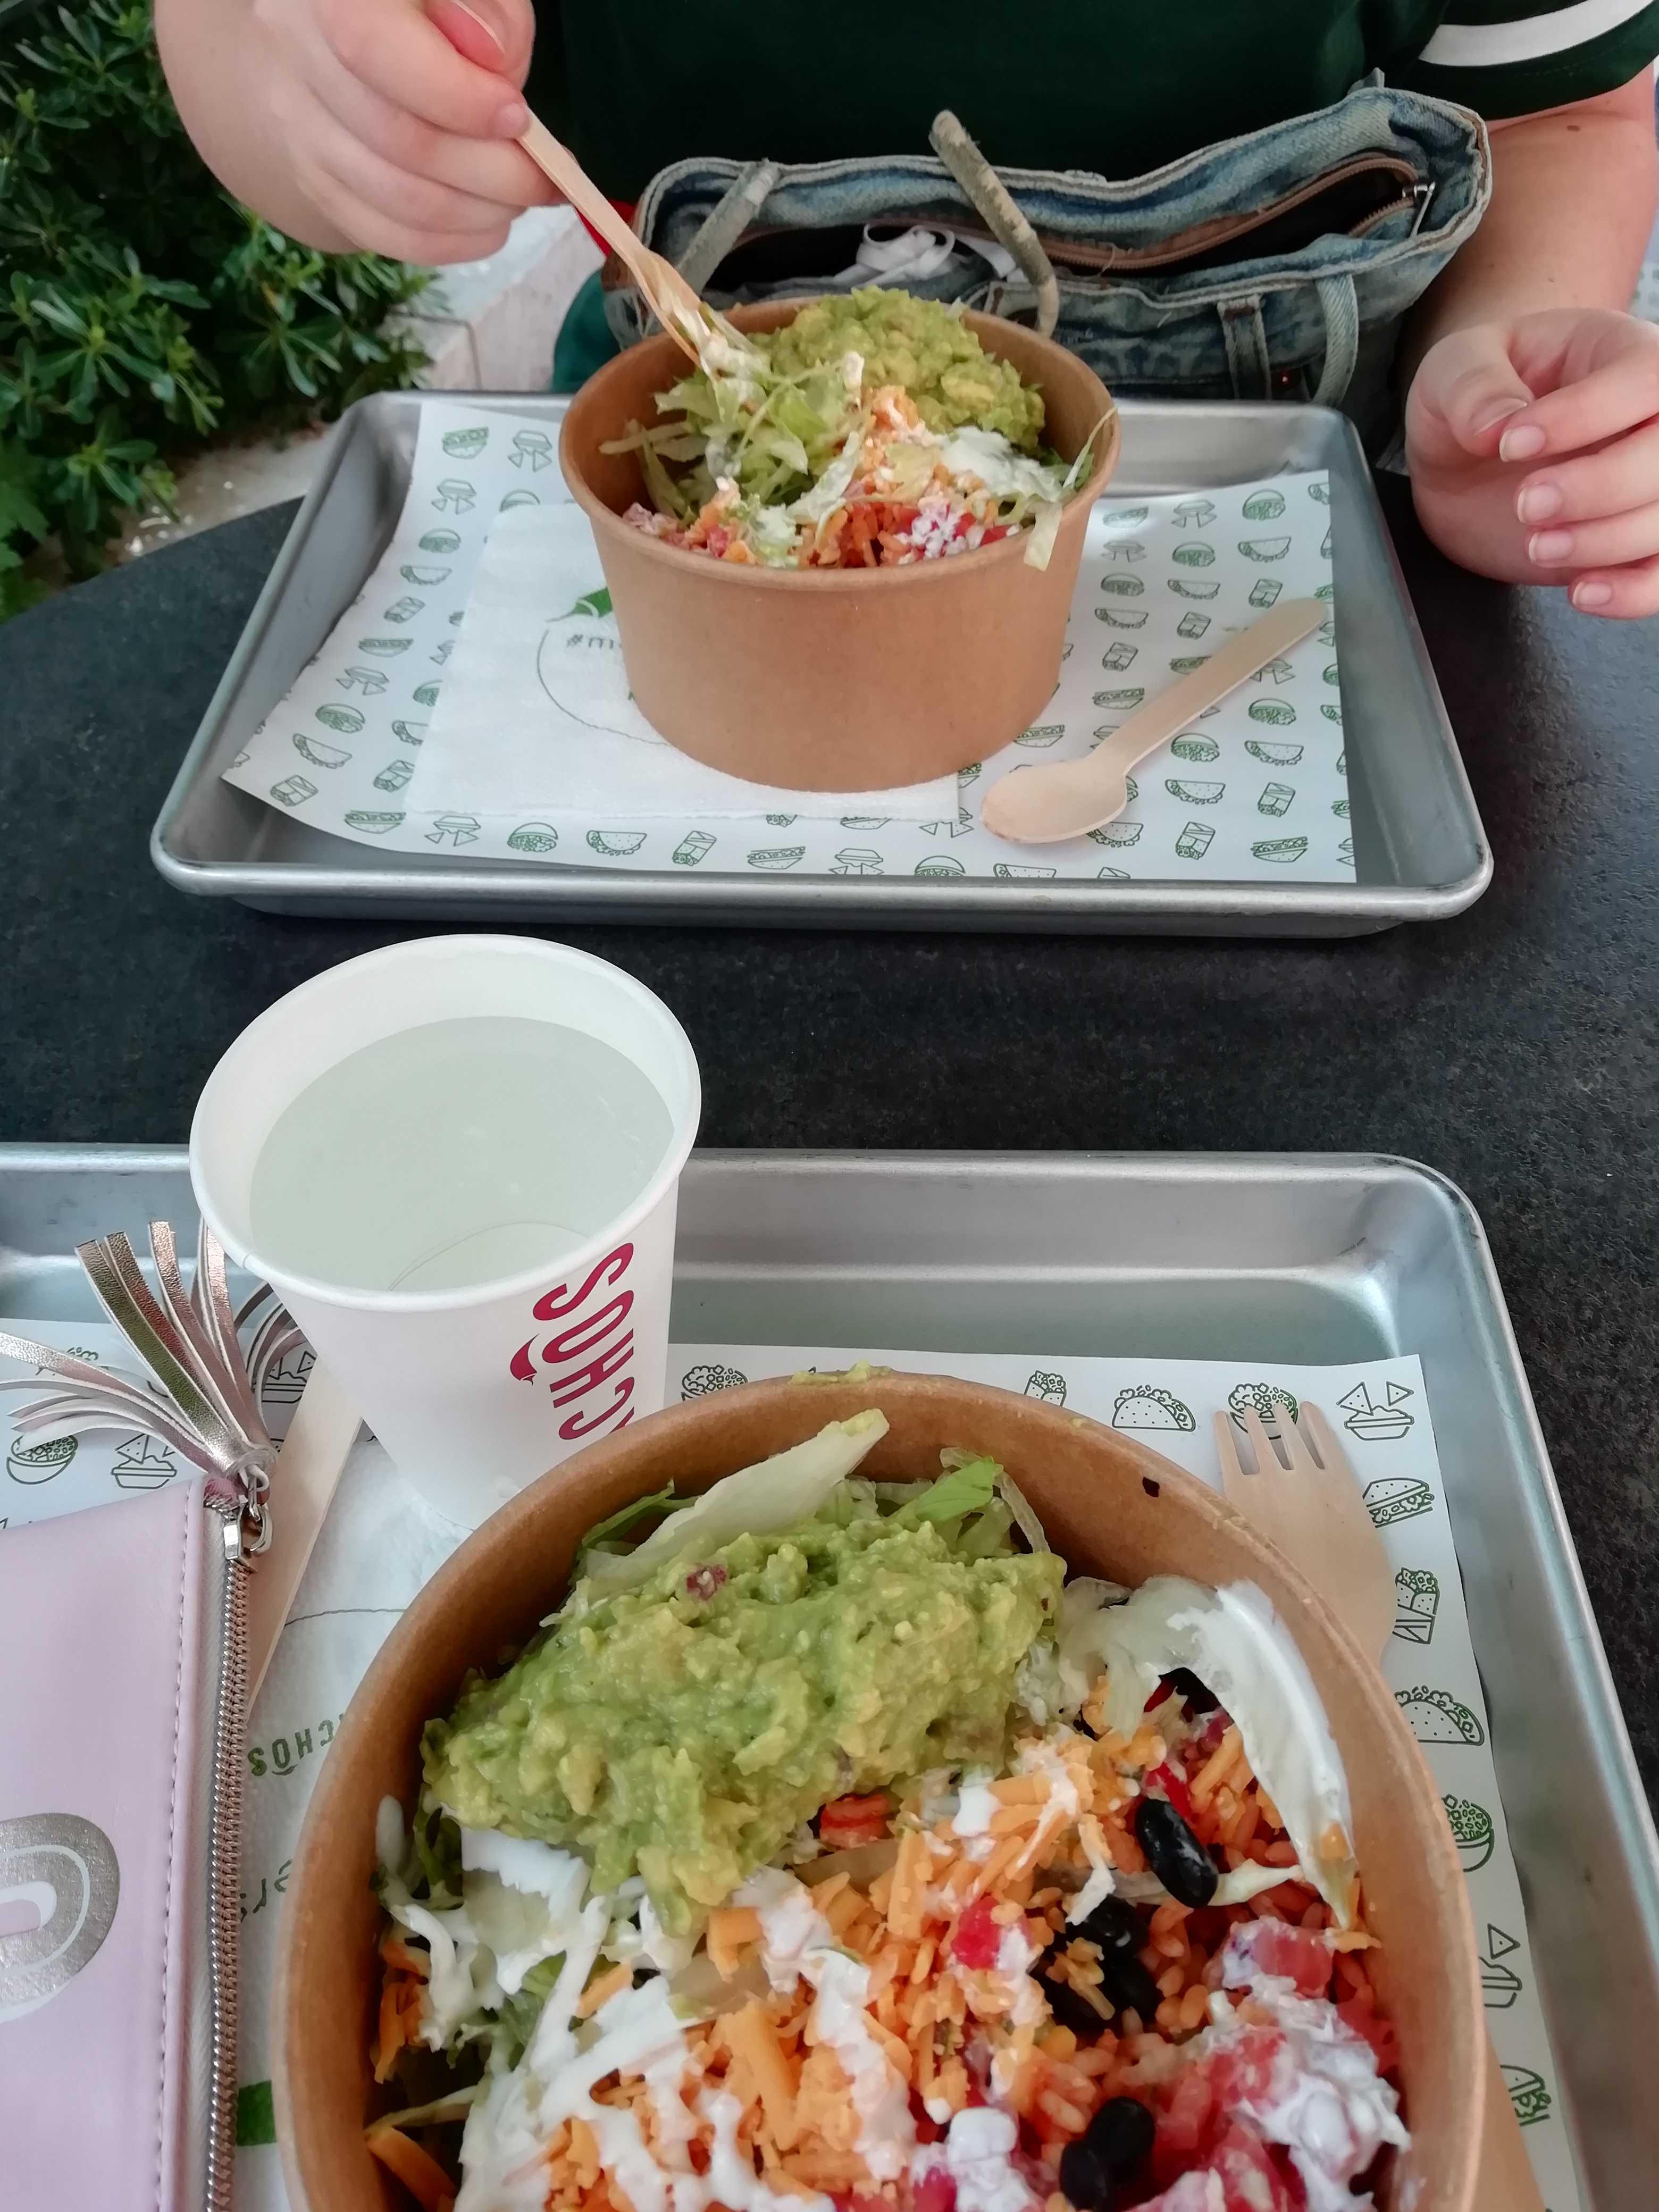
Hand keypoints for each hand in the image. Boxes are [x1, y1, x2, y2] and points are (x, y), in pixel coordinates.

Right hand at [252, 0, 556, 262]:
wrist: (330, 39)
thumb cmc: (413, 6)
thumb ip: (487, 8)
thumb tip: (498, 62)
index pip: (374, 49)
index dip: (457, 96)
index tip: (518, 118)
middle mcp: (295, 58)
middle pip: (401, 139)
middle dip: (495, 172)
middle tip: (543, 176)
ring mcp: (300, 129)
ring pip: (400, 199)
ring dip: (481, 212)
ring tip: (521, 196)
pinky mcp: (315, 186)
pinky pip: (387, 235)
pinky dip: (452, 242)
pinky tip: (488, 223)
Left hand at [1406, 309, 1658, 617]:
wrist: (1467, 463)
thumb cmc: (1473, 399)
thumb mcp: (1454, 369)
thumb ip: (1472, 388)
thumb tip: (1495, 427)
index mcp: (1621, 355)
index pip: (1643, 377)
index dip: (1585, 415)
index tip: (1510, 442)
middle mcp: (1652, 417)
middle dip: (1600, 487)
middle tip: (1525, 502)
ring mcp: (1648, 483)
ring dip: (1605, 541)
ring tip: (1535, 544)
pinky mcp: (1633, 542)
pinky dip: (1632, 592)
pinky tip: (1580, 592)